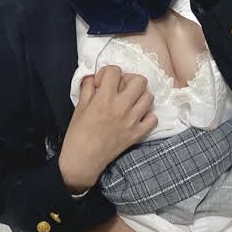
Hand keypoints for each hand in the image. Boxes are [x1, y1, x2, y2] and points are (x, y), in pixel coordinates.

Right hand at [58, 66, 156, 190]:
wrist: (83, 160)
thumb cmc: (78, 134)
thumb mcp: (79, 107)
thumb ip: (87, 88)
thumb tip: (94, 77)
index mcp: (104, 99)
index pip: (115, 71)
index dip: (107, 73)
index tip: (102, 83)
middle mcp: (121, 107)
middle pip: (140, 80)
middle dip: (129, 80)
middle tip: (120, 89)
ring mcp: (132, 121)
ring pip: (149, 97)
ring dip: (139, 96)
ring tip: (129, 102)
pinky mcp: (137, 134)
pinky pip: (153, 118)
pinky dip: (147, 115)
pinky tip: (136, 117)